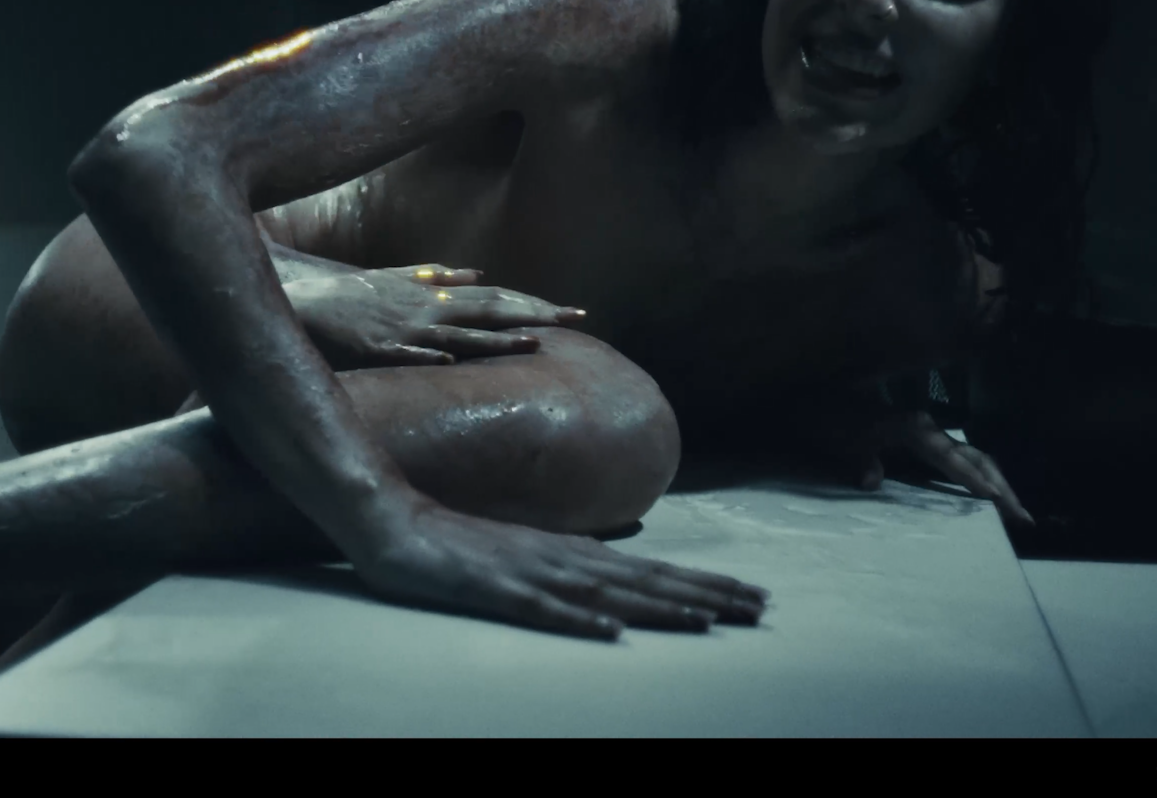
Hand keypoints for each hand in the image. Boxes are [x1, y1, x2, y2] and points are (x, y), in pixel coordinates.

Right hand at [284, 264, 585, 370]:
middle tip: (576, 320)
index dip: (534, 304)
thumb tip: (475, 272)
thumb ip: (437, 275)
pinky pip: (410, 352)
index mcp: (436, 295)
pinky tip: (455, 359)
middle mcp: (429, 309)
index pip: (496, 298)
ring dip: (497, 338)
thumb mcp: (398, 277)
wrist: (306, 305)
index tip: (570, 312)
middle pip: (491, 312)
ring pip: (460, 334)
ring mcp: (407, 329)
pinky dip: (433, 353)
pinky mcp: (380, 348)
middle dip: (535, 315)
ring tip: (535, 342)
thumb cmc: (353, 296)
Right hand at [349, 496, 768, 639]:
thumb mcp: (528, 557)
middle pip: (646, 581)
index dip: (704, 585)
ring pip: (609, 594)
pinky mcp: (495, 592)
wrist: (395, 522)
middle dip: (707, 595)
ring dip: (661, 607)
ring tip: (711, 620)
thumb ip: (572, 567)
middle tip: (761, 607)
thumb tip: (618, 585)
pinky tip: (610, 634)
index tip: (752, 597)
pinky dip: (577, 621)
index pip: (652, 572)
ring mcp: (531, 574)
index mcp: (574, 554)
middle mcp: (564, 560)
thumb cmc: (460, 546)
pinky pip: (541, 611)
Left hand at [843, 410, 1034, 525]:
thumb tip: (871, 482)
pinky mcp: (924, 443)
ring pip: (974, 458)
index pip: (954, 459)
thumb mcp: (842, 442)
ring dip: (996, 484)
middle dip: (1001, 487)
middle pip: (976, 458)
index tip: (997, 501)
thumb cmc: (831, 421)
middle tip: (1024, 519)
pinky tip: (988, 497)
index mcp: (917, 429)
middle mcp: (930, 430)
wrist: (817, 400)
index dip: (975, 480)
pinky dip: (979, 478)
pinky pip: (961, 461)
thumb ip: (861, 461)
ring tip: (1016, 513)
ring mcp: (930, 436)